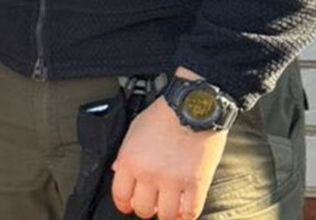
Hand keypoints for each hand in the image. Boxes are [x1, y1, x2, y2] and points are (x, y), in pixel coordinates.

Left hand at [111, 69, 228, 219]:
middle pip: (143, 209)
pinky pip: (190, 212)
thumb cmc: (163, 115)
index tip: (128, 205)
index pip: (120, 195)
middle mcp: (149, 174)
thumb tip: (118, 171)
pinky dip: (186, 216)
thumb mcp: (134, 130)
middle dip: (145, 209)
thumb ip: (125, 154)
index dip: (124, 204)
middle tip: (151, 203)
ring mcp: (173, 181)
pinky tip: (185, 210)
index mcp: (131, 160)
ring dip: (166, 214)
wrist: (192, 107)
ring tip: (168, 206)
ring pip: (166, 215)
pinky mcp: (197, 184)